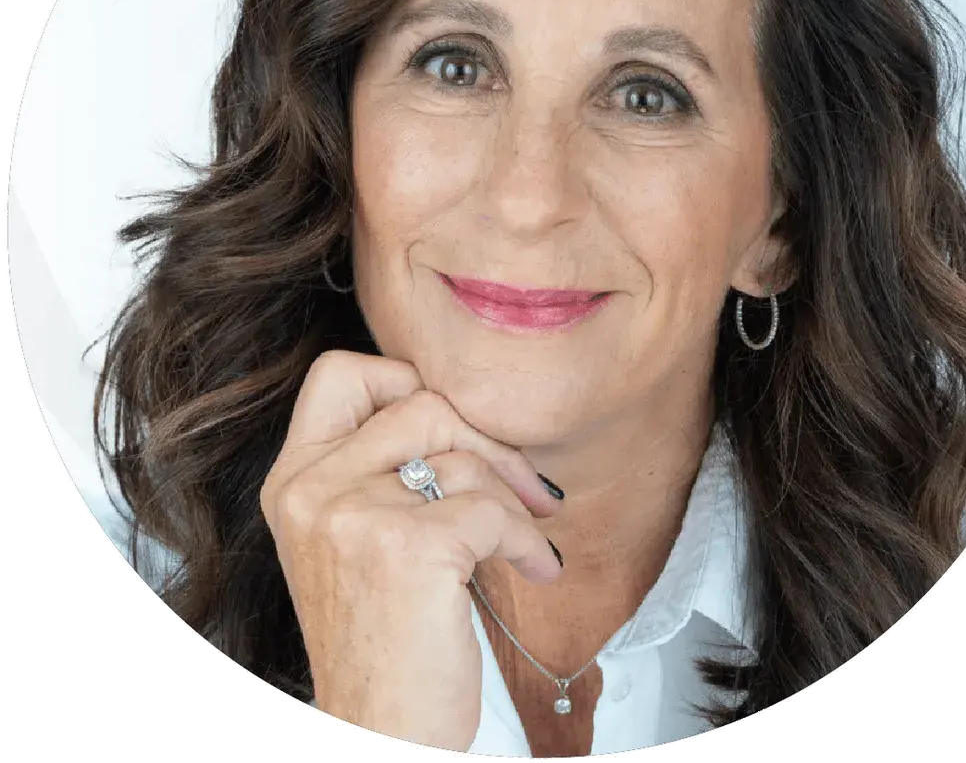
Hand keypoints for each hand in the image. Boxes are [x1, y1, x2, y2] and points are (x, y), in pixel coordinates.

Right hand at [259, 349, 563, 749]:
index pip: (338, 374)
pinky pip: (495, 511)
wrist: (383, 735)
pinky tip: (538, 567)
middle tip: (524, 486)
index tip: (448, 426)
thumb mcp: (351, 540)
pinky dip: (529, 539)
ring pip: (466, 458)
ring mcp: (355, 516)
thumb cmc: (380, 640)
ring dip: (515, 499)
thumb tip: (471, 418)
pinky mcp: (410, 548)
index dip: (402, 379)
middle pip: (422, 404)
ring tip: (529, 540)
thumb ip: (380, 471)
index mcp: (293, 481)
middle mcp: (312, 490)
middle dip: (487, 442)